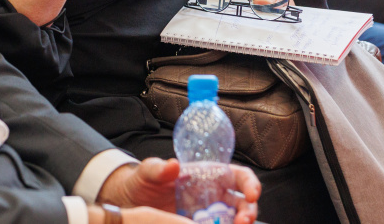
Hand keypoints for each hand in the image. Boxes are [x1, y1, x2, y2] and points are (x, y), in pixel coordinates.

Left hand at [97, 159, 260, 223]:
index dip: (250, 183)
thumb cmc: (142, 182)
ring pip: (235, 218)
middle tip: (244, 220)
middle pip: (242, 201)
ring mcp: (209, 213)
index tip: (252, 194)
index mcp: (207, 174)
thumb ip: (158, 168)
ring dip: (241, 223)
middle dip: (249, 210)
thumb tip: (173, 165)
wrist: (131, 203)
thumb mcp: (148, 173)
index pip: (238, 175)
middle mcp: (213, 193)